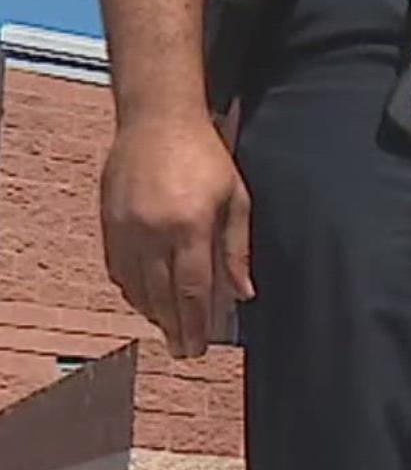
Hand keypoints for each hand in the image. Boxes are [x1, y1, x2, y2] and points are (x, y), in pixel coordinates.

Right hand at [99, 113, 253, 357]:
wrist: (157, 119)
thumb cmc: (205, 157)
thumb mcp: (236, 200)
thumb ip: (237, 249)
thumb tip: (242, 293)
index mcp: (189, 227)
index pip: (192, 290)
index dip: (195, 323)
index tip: (198, 346)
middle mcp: (152, 230)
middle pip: (162, 295)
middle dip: (174, 327)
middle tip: (183, 351)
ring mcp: (125, 226)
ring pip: (135, 285)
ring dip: (151, 311)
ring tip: (167, 329)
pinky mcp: (108, 219)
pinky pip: (117, 266)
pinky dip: (130, 288)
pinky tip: (143, 299)